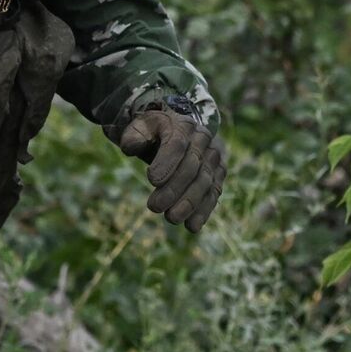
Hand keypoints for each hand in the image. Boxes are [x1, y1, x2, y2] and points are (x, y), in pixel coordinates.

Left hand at [113, 105, 226, 231]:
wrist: (176, 131)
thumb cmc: (154, 132)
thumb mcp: (140, 127)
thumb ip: (133, 135)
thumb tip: (132, 148)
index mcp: (182, 125)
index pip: (177, 144)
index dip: (166, 163)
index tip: (151, 181)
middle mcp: (203, 140)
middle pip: (191, 167)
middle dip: (174, 189)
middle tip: (154, 207)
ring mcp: (214, 158)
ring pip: (205, 182)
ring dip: (189, 203)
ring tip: (171, 219)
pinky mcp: (218, 175)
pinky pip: (213, 193)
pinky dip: (204, 211)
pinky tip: (192, 226)